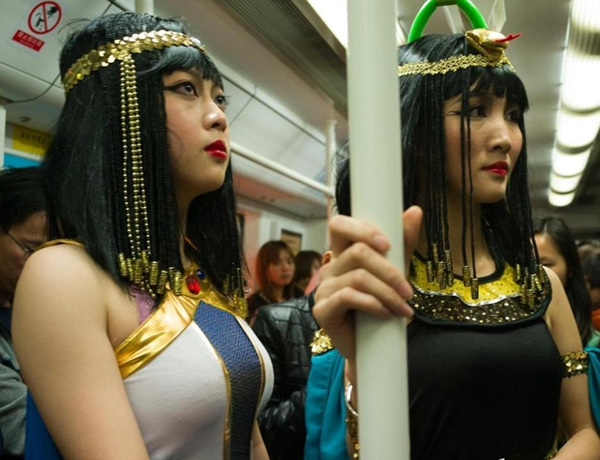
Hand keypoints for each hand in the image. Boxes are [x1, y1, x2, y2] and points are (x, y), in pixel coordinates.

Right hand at [313, 206, 421, 365]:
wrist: (371, 349)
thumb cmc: (381, 307)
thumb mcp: (396, 272)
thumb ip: (402, 244)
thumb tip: (414, 210)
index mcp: (344, 254)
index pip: (339, 225)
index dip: (362, 228)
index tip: (388, 244)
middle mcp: (331, 267)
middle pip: (357, 252)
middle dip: (389, 270)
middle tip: (408, 290)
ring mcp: (323, 288)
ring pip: (358, 277)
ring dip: (388, 293)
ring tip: (404, 309)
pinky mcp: (322, 309)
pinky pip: (349, 297)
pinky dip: (373, 305)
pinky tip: (386, 315)